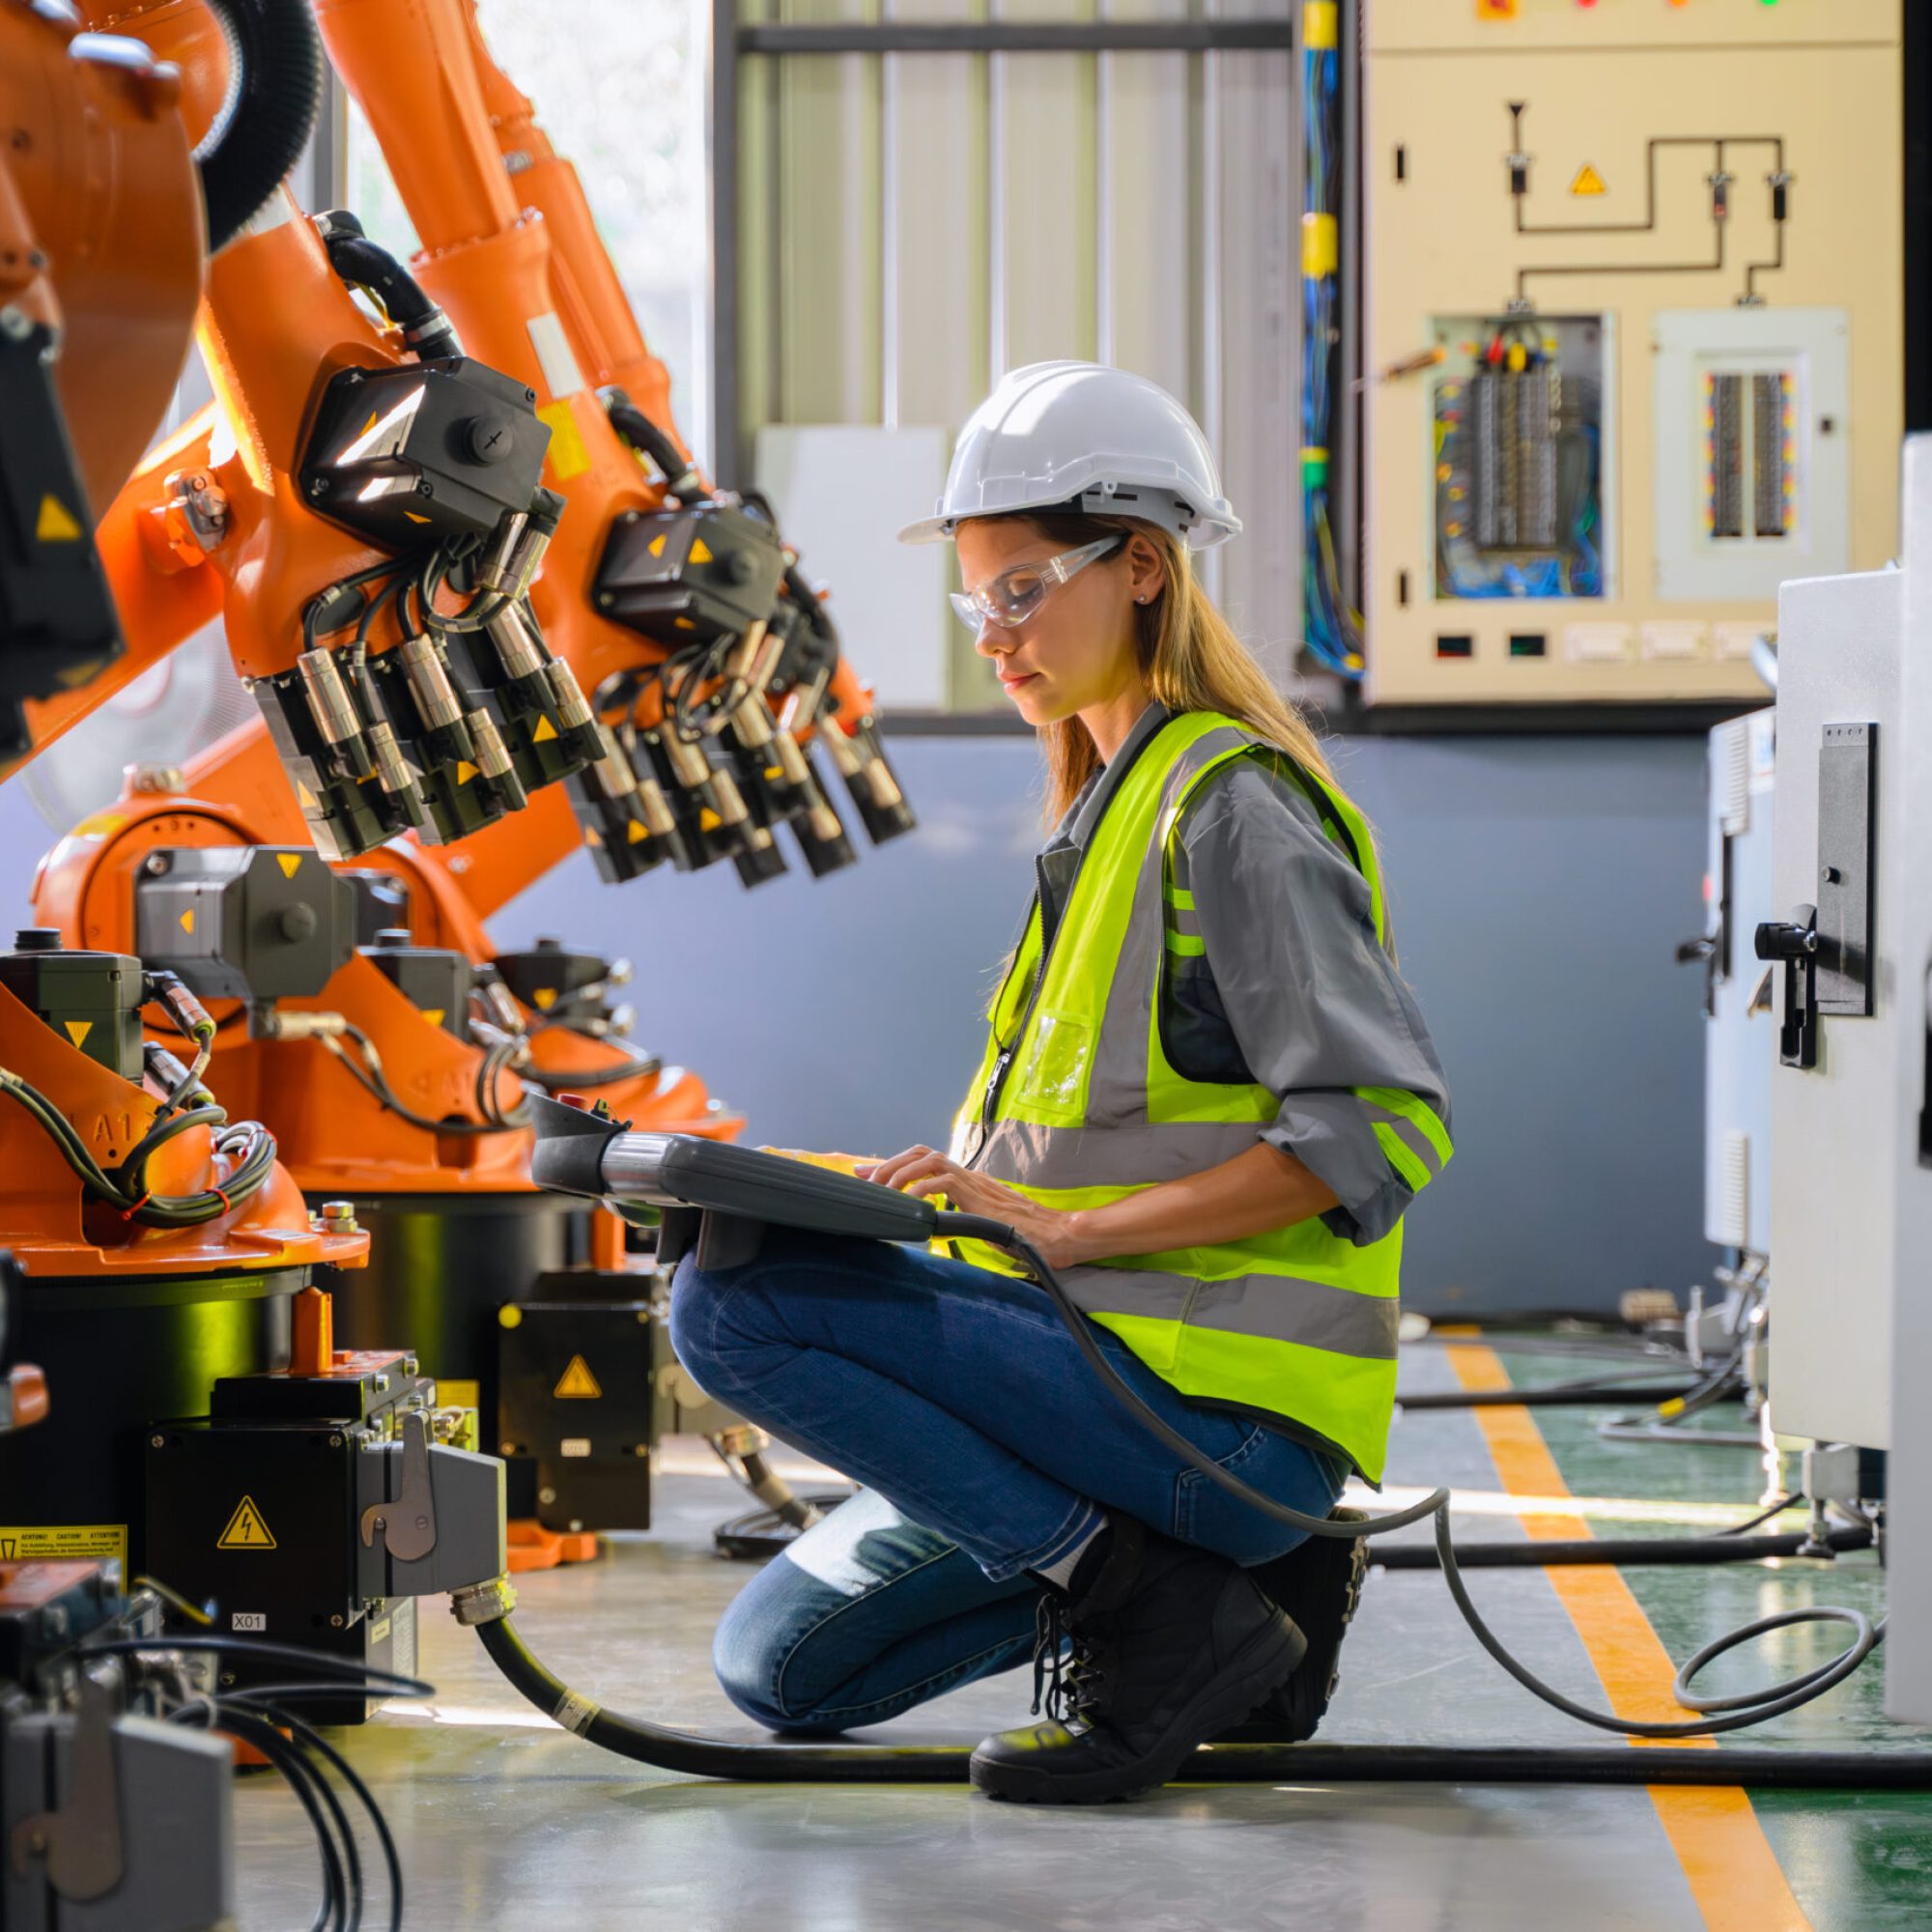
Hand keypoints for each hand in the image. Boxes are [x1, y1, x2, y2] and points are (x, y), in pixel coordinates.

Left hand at [858, 1146, 1096, 1269]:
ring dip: (899, 1173)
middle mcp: (966, 1174)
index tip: (867, 1175)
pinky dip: (919, 1191)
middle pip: (920, 1152)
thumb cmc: (1021, 1233)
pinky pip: (941, 1183)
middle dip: (889, 1163)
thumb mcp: (979, 1223)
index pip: (924, 1160)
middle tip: (865, 1181)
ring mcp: (972, 1181)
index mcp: (965, 1179)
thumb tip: (933, 1224)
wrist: (1051, 1234)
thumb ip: (957, 1218)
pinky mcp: (976, 1194)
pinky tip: (909, 1205)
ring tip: (882, 1193)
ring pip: (927, 1160)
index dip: (894, 1164)